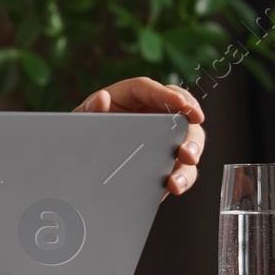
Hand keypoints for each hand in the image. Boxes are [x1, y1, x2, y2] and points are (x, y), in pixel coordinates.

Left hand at [75, 77, 205, 195]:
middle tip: (188, 129)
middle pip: (180, 111)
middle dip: (190, 122)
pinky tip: (175, 184)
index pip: (152, 90)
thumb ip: (91, 111)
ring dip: (193, 149)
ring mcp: (162, 139)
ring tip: (187, 160)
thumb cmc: (83, 134)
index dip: (169, 94)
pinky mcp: (166, 163)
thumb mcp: (82, 122)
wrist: (81, 166)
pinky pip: (183, 168)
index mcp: (130, 97)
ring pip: (189, 138)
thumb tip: (102, 97)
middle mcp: (151, 114)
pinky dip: (183, 176)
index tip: (181, 103)